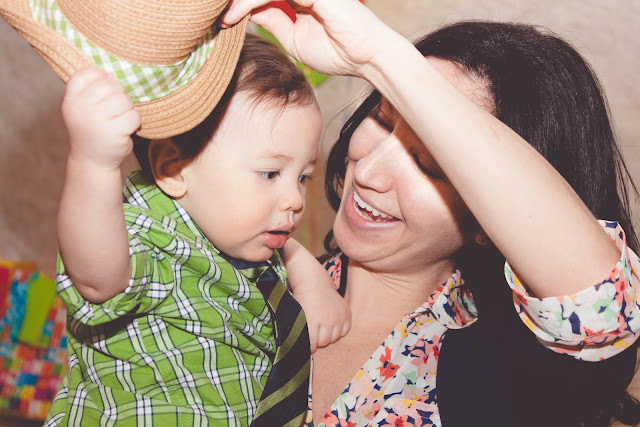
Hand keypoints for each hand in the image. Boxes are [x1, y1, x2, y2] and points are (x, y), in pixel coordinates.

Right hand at [61, 68, 140, 169]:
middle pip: (110, 85)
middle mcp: (81, 108)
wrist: (92, 161)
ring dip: (128, 109)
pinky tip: (125, 130)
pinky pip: (134, 116)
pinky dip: (134, 122)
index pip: (84, 75)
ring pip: (124, 100)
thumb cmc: (92, 131)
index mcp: (71, 100)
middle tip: (116, 110)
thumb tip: (109, 74)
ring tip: (120, 120)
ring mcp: (97, 120)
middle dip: (119, 95)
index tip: (105, 90)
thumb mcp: (83, 109)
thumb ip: (90, 91)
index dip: (100, 77)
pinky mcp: (114, 131)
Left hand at [222, 0, 396, 77]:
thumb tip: (248, 12)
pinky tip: (232, 17)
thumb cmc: (337, 51)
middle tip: (210, 14)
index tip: (218, 19)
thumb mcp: (294, 38)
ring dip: (236, 2)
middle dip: (235, 1)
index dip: (239, 4)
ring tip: (218, 16)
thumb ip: (273, 20)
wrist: (366, 58)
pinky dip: (247, 3)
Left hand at [293, 280, 350, 352]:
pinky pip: (345, 330)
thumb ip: (302, 330)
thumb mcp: (298, 314)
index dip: (310, 347)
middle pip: (324, 342)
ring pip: (335, 337)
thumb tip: (302, 345)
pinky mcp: (346, 313)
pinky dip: (339, 330)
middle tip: (315, 336)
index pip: (313, 344)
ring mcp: (338, 317)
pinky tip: (333, 326)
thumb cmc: (303, 299)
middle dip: (319, 341)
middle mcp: (327, 320)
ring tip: (323, 330)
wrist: (314, 282)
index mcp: (313, 321)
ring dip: (329, 336)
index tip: (309, 346)